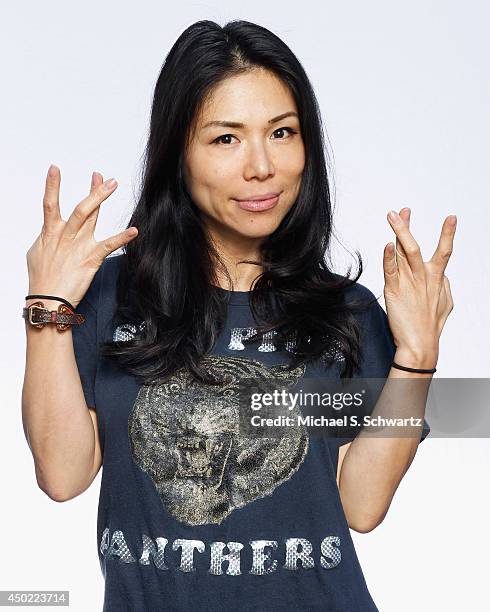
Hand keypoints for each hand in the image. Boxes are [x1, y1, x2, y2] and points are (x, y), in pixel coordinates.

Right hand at [26, 164, 138, 308]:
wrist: (47, 301)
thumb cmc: (42, 279)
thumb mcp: (37, 253)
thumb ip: (47, 238)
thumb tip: (50, 231)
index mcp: (50, 232)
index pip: (49, 204)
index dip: (51, 185)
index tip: (55, 168)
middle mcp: (65, 235)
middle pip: (79, 207)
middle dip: (92, 190)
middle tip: (103, 176)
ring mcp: (79, 245)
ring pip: (90, 216)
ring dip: (101, 198)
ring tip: (114, 184)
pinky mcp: (91, 258)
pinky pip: (109, 245)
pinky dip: (123, 238)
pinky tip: (134, 230)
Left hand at [383, 207, 455, 367]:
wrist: (420, 345)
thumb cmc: (431, 326)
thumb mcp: (445, 303)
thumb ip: (444, 285)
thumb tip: (443, 275)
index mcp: (437, 278)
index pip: (444, 252)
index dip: (448, 234)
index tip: (451, 217)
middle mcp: (423, 278)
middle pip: (415, 246)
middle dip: (407, 226)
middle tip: (401, 210)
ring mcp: (408, 284)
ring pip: (403, 253)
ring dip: (398, 233)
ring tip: (392, 216)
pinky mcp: (394, 292)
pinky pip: (391, 270)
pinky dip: (389, 257)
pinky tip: (387, 244)